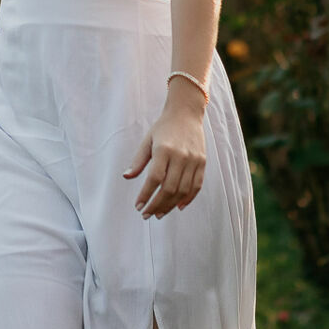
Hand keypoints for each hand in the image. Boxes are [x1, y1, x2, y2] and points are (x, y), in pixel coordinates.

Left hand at [122, 94, 206, 218]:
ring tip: (159, 213)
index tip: (138, 206)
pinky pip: (196, 186)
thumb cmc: (163, 127)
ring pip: (183, 190)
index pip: (154, 178)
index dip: (146, 195)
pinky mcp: (202, 162)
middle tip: (147, 214)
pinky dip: (188, 199)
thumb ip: (138, 160)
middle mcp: (180, 156)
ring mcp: (193, 160)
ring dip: (170, 205)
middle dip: (157, 205)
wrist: (186, 113)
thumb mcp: (147, 140)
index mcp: (164, 149)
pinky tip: (178, 206)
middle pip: (169, 188)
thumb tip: (126, 177)